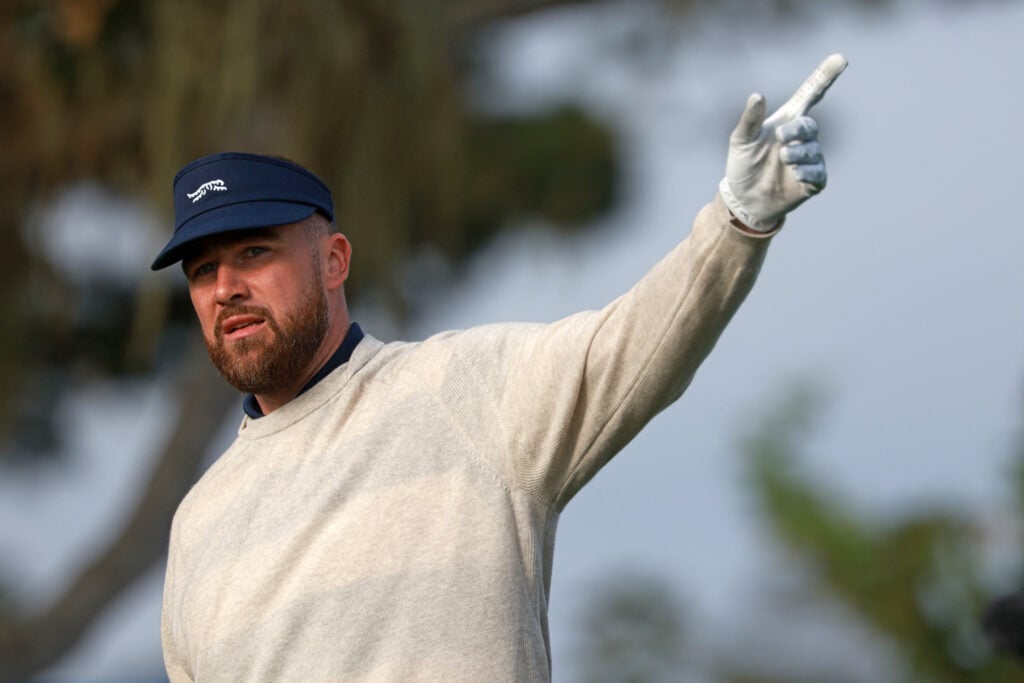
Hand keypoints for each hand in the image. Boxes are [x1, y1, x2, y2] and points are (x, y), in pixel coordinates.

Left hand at [719, 53, 847, 231]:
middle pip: (809, 126)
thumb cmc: (743, 165)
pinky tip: (795, 174)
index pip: (810, 95)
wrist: (745, 199)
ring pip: (813, 150)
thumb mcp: (741, 142)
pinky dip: (807, 172)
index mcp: (786, 121)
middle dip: (797, 130)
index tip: (841, 59)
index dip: (825, 77)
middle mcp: (801, 138)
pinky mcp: (813, 180)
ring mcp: (809, 158)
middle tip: (780, 138)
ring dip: (797, 153)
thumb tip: (757, 95)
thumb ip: (750, 120)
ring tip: (783, 159)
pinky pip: (818, 173)